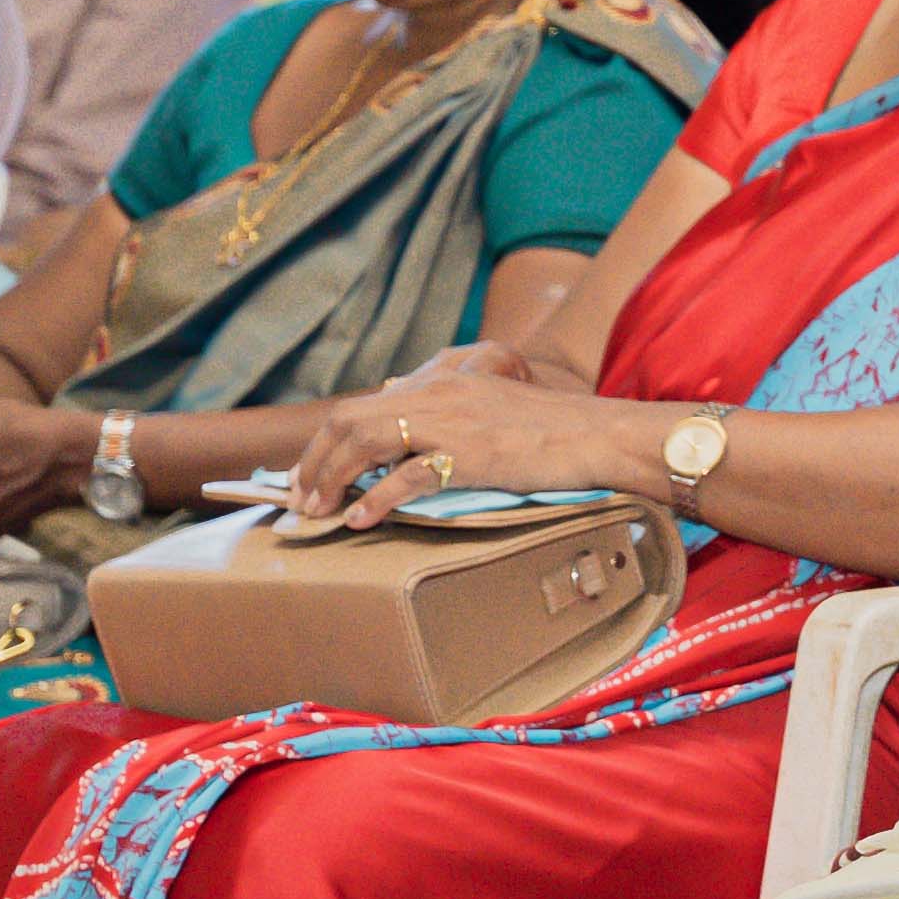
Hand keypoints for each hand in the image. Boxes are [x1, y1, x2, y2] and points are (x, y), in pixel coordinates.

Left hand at [280, 350, 602, 528]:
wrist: (599, 434)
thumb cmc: (553, 428)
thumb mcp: (492, 402)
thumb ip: (448, 407)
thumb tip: (402, 416)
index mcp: (441, 379)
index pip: (361, 405)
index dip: (324, 441)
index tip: (306, 473)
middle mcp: (437, 390)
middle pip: (348, 419)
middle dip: (313, 461)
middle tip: (299, 498)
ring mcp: (451, 420)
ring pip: (365, 441)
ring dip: (332, 478)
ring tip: (317, 510)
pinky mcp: (469, 453)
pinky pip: (407, 476)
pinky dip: (376, 500)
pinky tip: (361, 520)